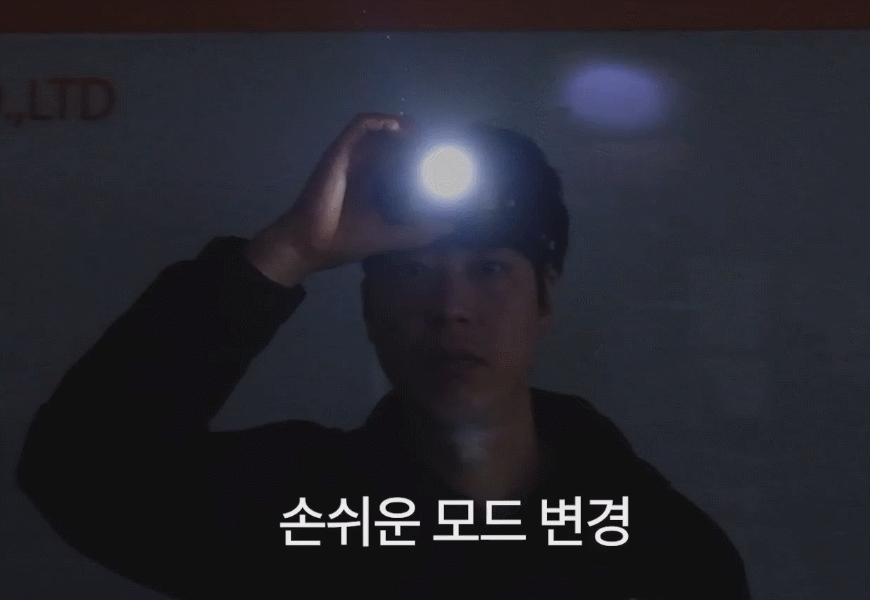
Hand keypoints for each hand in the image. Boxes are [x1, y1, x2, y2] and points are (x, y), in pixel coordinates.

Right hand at [243, 113, 454, 286]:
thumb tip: (450, 226)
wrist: (311, 245)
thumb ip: (419, 232)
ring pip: (379, 129)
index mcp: (372, 184)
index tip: (442, 156)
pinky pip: (360, 126)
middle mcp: (362, 167)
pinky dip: (381, 121)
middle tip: (440, 142)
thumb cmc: (344, 241)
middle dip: (417, 138)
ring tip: (426, 134)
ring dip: (403, 126)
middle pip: (392, 141)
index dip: (419, 153)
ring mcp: (350, 157)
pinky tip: (402, 128)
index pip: (399, 160)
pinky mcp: (339, 152)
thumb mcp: (390, 236)